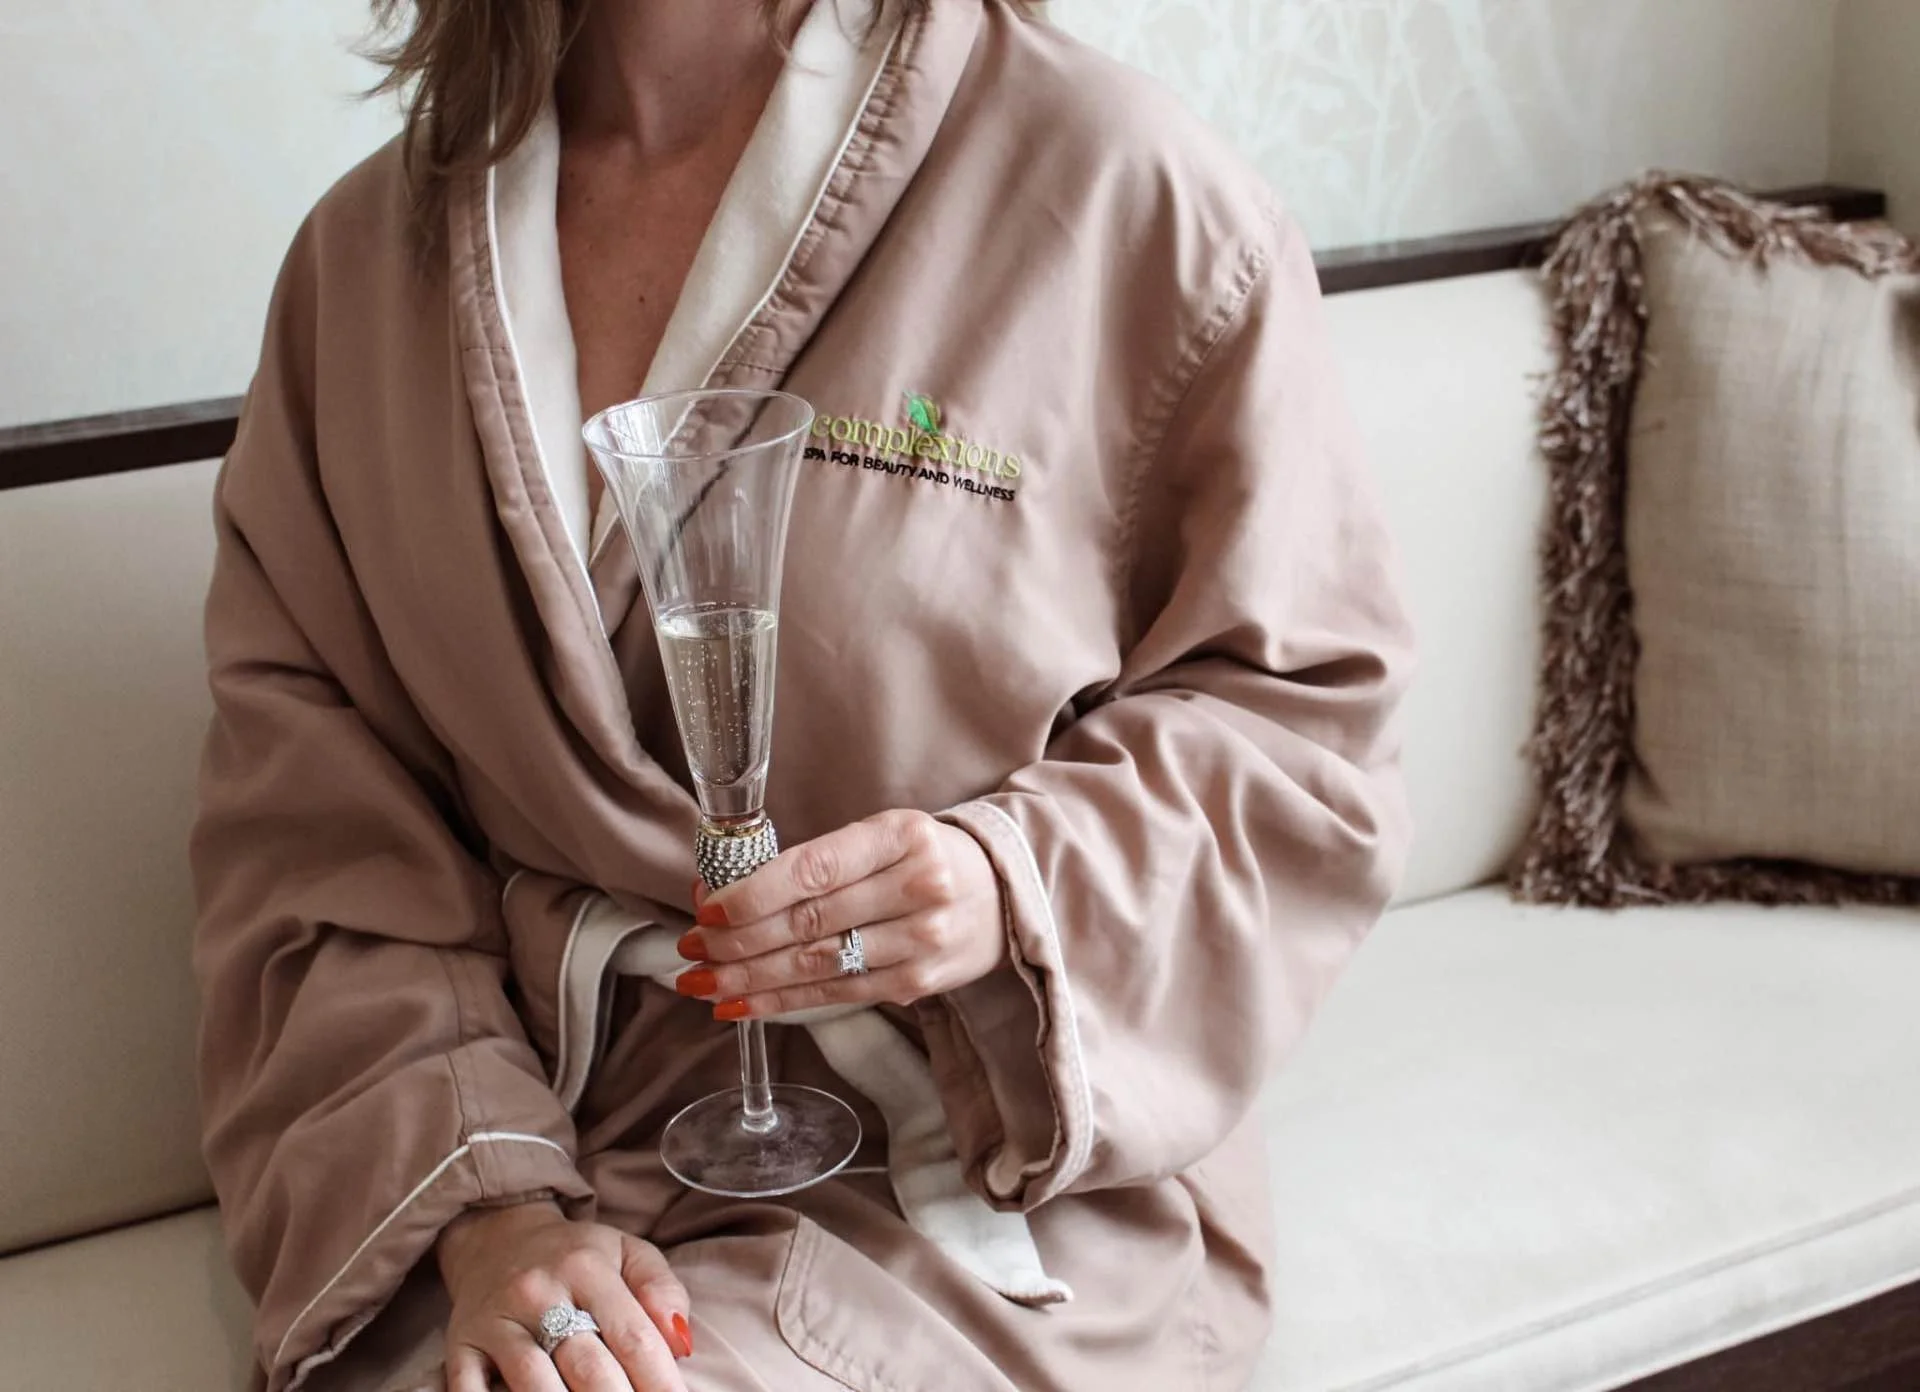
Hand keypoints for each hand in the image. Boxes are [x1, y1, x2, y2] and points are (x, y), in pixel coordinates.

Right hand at [437, 1200, 691, 1391]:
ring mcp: (496, 1321)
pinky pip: (470, 1389)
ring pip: (533, 1383)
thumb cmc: (575, 1256)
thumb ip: (661, 1289)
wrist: (497, 1236)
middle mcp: (538, 1292)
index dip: (659, 1380)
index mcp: (587, 1268)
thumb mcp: (627, 1252)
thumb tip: (681, 1342)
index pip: (632, 1335)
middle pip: (587, 1366)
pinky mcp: (461, 1344)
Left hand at [675, 809, 1007, 1017]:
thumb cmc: (923, 859)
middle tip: (690, 950)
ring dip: (750, 977)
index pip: (815, 868)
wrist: (1003, 895)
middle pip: (811, 922)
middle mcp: (918, 887)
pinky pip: (838, 995)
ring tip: (702, 982)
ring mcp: (922, 940)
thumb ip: (815, 862)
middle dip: (738, 940)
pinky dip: (783, 1000)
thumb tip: (722, 891)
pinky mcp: (919, 983)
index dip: (753, 893)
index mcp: (901, 835)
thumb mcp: (881, 836)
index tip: (706, 908)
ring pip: (819, 965)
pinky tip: (742, 1002)